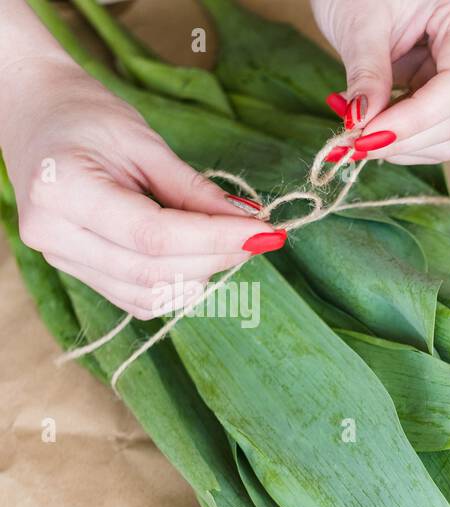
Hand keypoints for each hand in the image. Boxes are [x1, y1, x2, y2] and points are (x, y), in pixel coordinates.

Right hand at [1, 55, 282, 318]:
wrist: (37, 116)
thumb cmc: (87, 117)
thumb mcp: (144, 142)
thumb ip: (194, 189)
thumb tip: (249, 222)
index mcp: (60, 190)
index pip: (153, 236)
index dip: (216, 239)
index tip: (264, 231)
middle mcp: (52, 234)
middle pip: (152, 272)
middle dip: (216, 258)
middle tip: (256, 235)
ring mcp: (60, 259)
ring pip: (148, 294)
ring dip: (202, 275)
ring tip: (228, 242)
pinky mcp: (76, 272)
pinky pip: (137, 300)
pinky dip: (178, 287)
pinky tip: (200, 258)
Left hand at [311, 0, 449, 164]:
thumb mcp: (361, 19)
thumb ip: (366, 72)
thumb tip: (362, 122)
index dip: (415, 119)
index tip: (369, 135)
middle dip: (404, 136)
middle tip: (353, 142)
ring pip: (449, 133)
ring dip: (402, 143)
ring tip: (357, 129)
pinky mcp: (448, 89)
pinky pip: (434, 129)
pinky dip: (400, 135)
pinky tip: (370, 122)